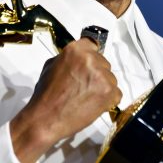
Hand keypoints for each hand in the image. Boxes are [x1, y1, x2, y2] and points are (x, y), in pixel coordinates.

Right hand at [10, 38, 121, 162]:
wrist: (46, 118)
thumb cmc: (45, 95)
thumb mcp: (51, 66)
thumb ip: (67, 59)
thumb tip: (77, 59)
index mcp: (76, 50)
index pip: (93, 44)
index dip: (91, 55)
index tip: (90, 64)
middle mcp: (91, 59)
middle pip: (103, 63)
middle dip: (96, 74)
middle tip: (84, 86)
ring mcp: (102, 75)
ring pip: (111, 78)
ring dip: (103, 87)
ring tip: (87, 98)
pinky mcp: (110, 92)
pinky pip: (116, 93)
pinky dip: (108, 100)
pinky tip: (94, 105)